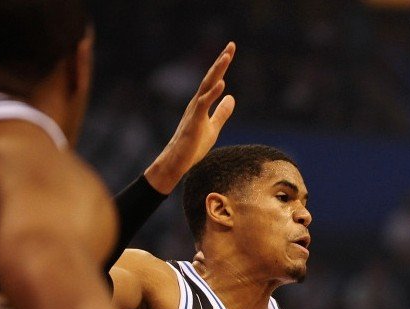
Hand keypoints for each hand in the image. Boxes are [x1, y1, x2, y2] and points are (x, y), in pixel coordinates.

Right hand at [144, 42, 237, 194]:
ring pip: (206, 86)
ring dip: (217, 71)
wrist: (177, 162)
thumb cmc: (193, 146)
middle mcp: (197, 102)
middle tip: (231, 45)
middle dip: (221, 61)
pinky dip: (213, 93)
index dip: (223, 65)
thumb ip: (222, 112)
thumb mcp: (214, 127)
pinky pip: (204, 104)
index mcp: (202, 103)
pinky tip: (222, 83)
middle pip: (211, 77)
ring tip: (227, 56)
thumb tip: (232, 97)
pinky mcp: (194, 121)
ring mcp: (194, 111)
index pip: (214, 80)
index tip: (231, 50)